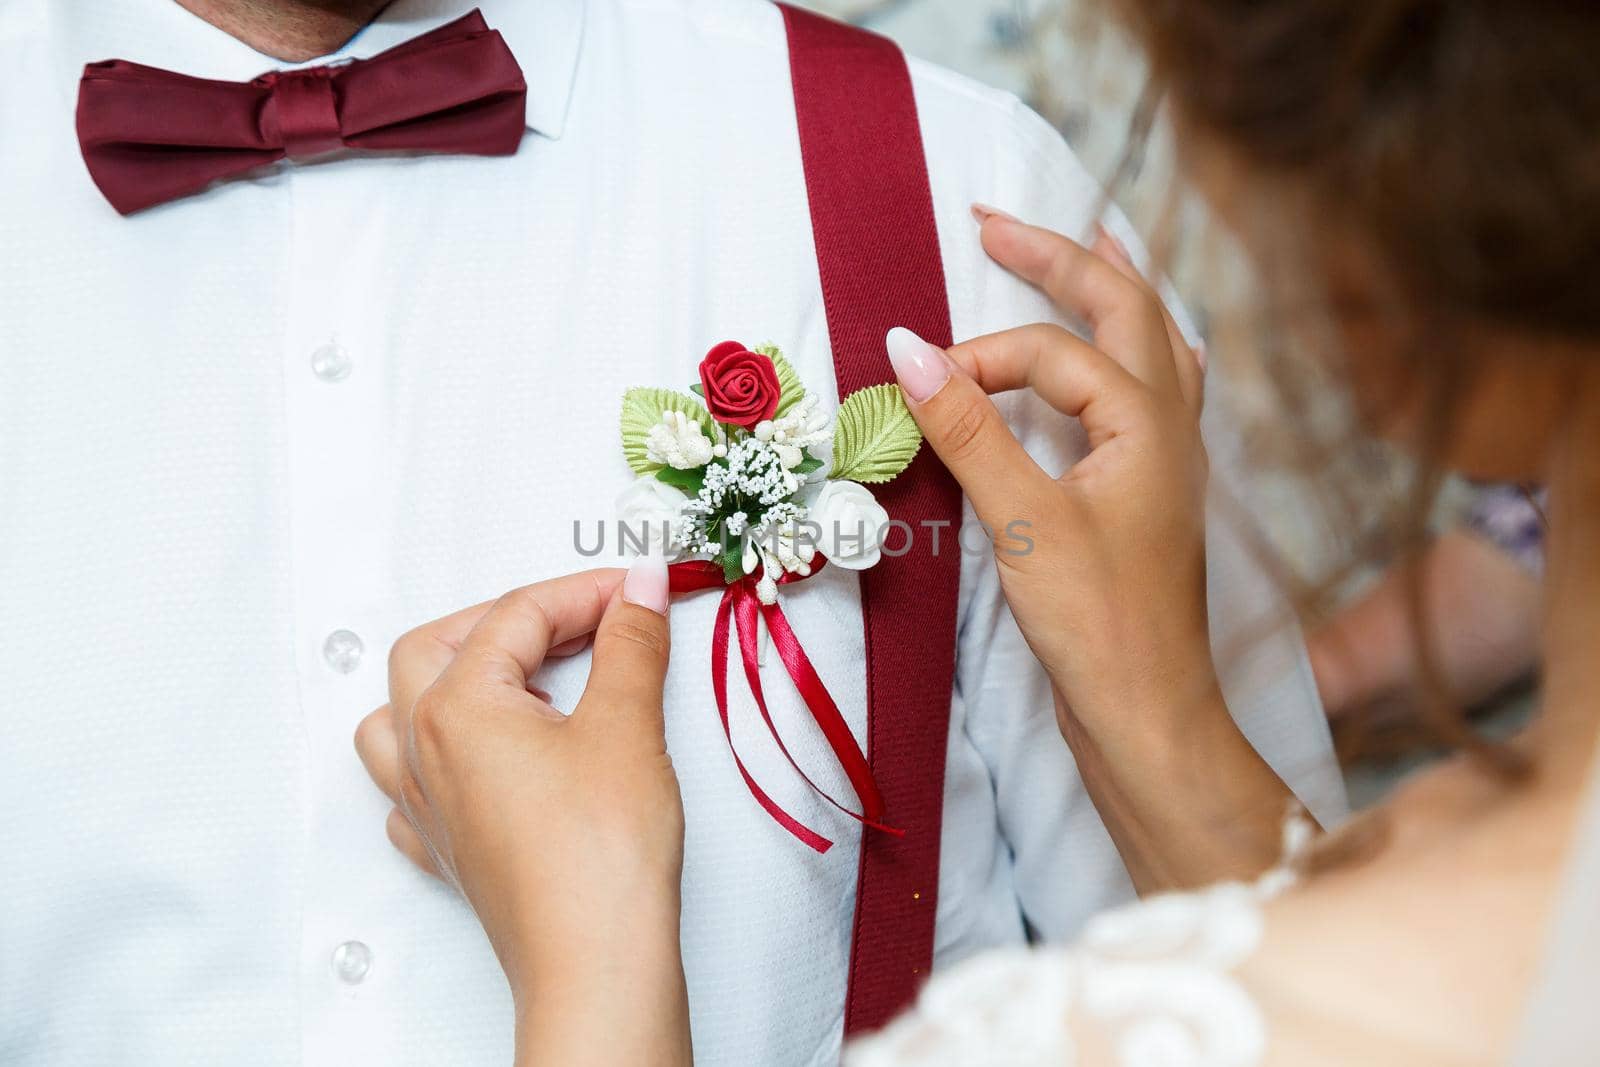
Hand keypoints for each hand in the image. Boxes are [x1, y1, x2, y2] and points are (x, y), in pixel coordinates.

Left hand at [354, 559, 691, 1065]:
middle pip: (439, 647)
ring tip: (516, 672)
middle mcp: (426, 751)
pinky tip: (487, 757)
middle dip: (510, 619)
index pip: (518, 614)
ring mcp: (430, 805)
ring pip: (401, 715)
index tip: (637, 590)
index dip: (586, 591)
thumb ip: (629, 644)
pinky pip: (414, 784)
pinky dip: (444, 754)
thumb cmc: (598, 860)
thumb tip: (636, 594)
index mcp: (457, 707)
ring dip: (452, 678)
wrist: (594, 960)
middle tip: (584, 618)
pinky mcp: (451, 848)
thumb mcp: (627, 725)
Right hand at [887, 212, 1297, 888]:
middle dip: (1062, 258)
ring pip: (1153, 345)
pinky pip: (1152, 391)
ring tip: (1089, 245)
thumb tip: (906, 347)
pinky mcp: (1150, 494)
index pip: (1053, 353)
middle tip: (994, 222)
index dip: (980, 358)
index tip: (916, 381)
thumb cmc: (1098, 623)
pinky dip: (1129, 353)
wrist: (1149, 714)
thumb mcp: (1023, 521)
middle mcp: (1171, 427)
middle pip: (1127, 309)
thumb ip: (968, 430)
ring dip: (1112, 292)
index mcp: (1149, 422)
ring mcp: (1168, 460)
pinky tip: (1125, 361)